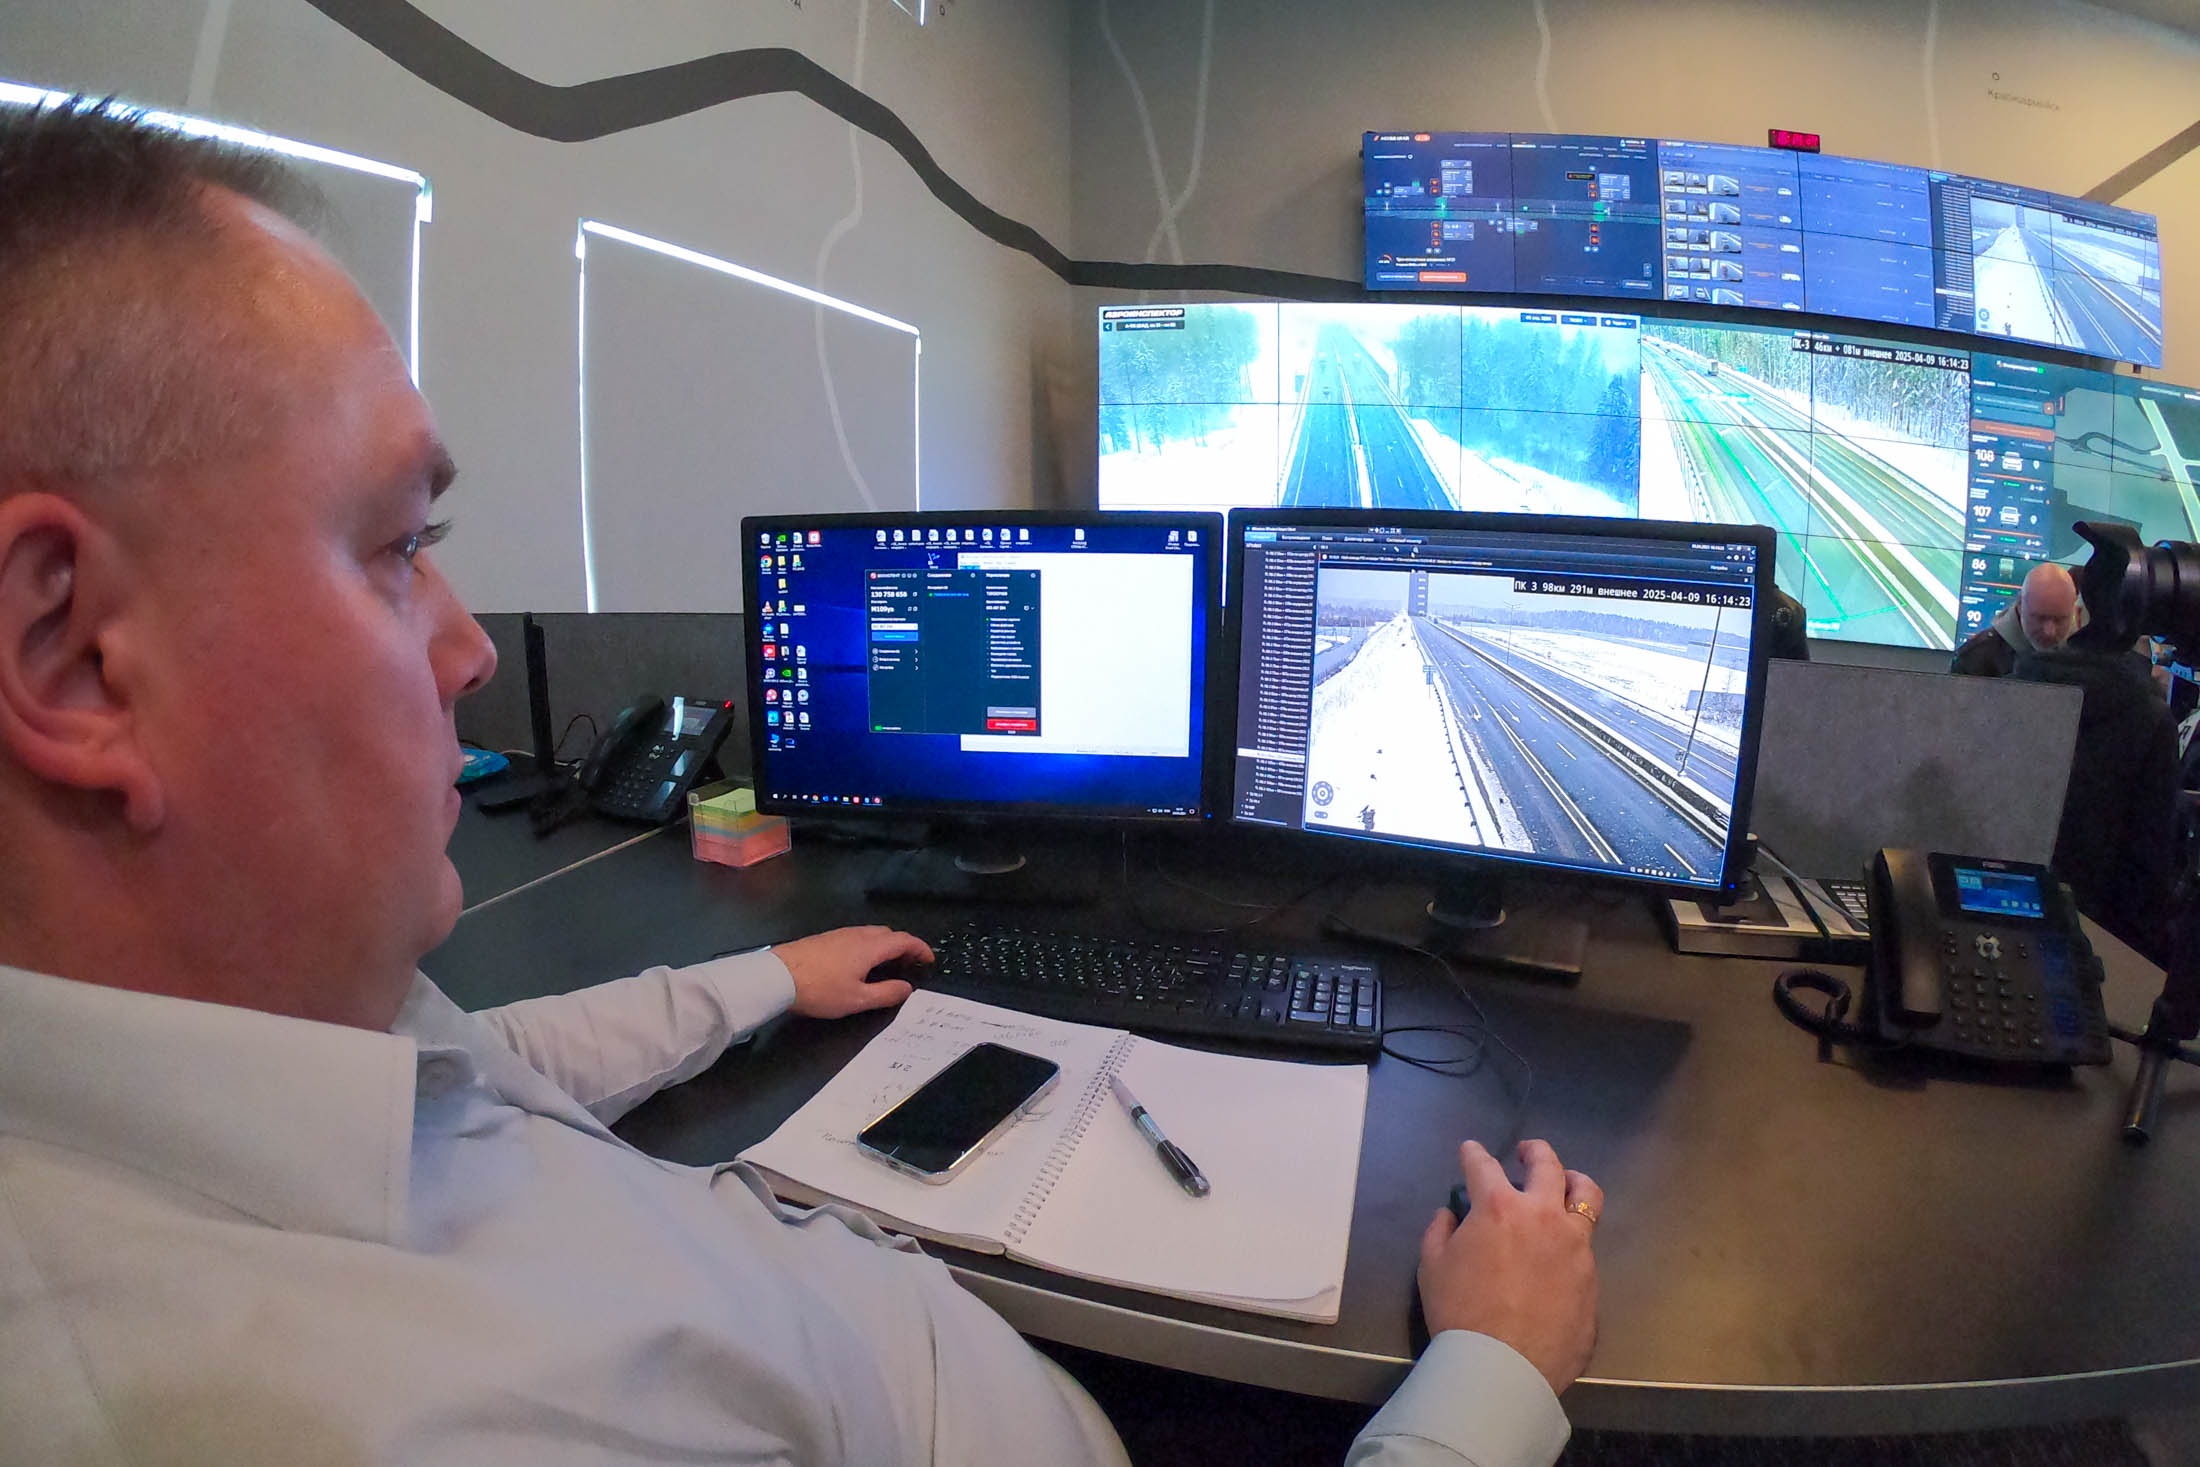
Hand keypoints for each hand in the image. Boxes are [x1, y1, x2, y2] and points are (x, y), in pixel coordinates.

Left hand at [773, 926, 933, 1018]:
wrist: (777, 977)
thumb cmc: (820, 989)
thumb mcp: (857, 1000)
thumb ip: (886, 993)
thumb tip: (907, 988)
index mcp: (870, 947)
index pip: (904, 940)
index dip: (920, 948)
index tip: (929, 960)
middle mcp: (858, 934)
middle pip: (889, 934)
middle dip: (904, 946)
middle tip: (909, 965)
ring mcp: (840, 934)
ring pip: (871, 934)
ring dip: (885, 945)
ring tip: (888, 965)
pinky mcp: (825, 938)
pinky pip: (857, 937)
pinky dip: (869, 946)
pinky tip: (860, 963)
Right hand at [1418, 1138, 1600, 1395]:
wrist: (1504, 1367)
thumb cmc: (1460, 1313)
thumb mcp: (1432, 1267)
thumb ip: (1440, 1232)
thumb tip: (1452, 1215)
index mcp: (1500, 1207)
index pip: (1483, 1166)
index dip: (1473, 1154)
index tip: (1470, 1150)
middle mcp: (1544, 1215)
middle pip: (1547, 1166)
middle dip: (1534, 1152)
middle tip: (1526, 1153)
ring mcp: (1575, 1246)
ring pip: (1587, 1197)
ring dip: (1573, 1183)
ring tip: (1567, 1183)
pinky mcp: (1592, 1277)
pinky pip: (1586, 1246)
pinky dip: (1572, 1238)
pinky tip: (1561, 1252)